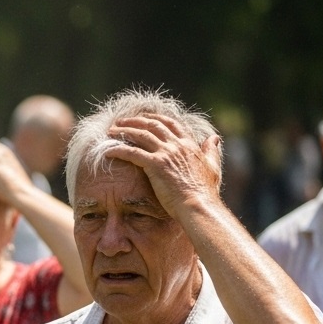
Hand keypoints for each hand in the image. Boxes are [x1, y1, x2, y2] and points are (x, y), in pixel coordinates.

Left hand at [105, 113, 222, 217]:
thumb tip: (214, 137)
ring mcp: (166, 153)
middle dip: (135, 121)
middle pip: (152, 125)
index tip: (144, 118)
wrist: (198, 205)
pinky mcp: (155, 165)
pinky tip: (108, 150)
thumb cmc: (205, 192)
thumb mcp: (212, 166)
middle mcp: (177, 145)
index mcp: (189, 145)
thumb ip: (211, 150)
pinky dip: (119, 149)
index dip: (156, 119)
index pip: (171, 124)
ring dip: (124, 130)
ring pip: (141, 135)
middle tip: (121, 121)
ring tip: (111, 130)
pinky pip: (132, 152)